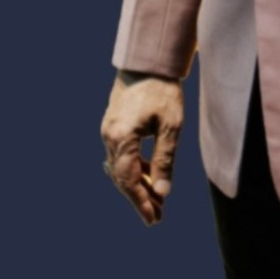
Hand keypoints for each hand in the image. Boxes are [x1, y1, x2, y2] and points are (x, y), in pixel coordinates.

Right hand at [100, 71, 183, 225]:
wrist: (147, 59)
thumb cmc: (162, 89)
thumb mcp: (170, 126)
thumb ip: (165, 159)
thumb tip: (162, 192)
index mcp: (121, 137)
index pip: (128, 180)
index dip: (140, 202)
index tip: (153, 219)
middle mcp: (109, 136)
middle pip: (121, 177)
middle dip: (139, 198)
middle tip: (157, 216)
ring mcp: (109, 129)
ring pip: (120, 167)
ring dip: (137, 184)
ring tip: (156, 199)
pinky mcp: (113, 124)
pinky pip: (120, 154)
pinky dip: (133, 167)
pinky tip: (148, 174)